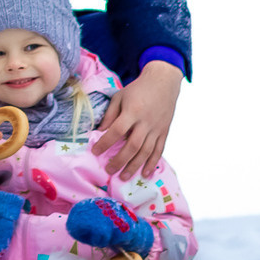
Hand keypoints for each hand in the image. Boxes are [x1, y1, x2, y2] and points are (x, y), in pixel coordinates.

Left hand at [91, 59, 181, 182]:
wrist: (163, 82)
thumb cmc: (138, 89)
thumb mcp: (120, 97)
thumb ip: (110, 114)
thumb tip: (100, 132)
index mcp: (133, 111)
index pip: (117, 131)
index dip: (105, 143)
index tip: (95, 151)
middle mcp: (146, 122)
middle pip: (132, 146)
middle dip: (120, 160)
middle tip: (109, 170)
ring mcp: (156, 128)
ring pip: (146, 152)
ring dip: (134, 166)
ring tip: (124, 177)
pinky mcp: (164, 132)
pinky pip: (159, 150)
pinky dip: (152, 164)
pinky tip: (145, 174)